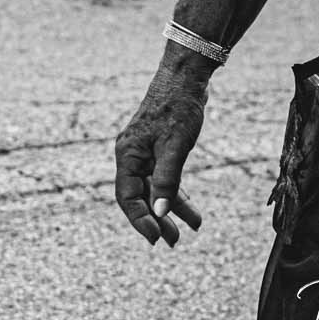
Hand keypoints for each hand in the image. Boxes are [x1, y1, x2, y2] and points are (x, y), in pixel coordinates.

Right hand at [114, 63, 209, 246]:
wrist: (187, 77)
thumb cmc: (178, 107)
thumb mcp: (175, 146)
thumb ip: (167, 179)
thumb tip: (161, 211)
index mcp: (128, 155)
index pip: (127, 197)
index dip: (140, 220)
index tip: (155, 238)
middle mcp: (132, 155)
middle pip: (141, 196)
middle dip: (157, 220)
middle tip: (173, 242)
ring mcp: (146, 152)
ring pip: (155, 189)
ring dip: (171, 209)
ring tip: (190, 229)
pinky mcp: (160, 148)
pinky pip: (166, 178)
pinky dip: (178, 193)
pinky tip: (191, 209)